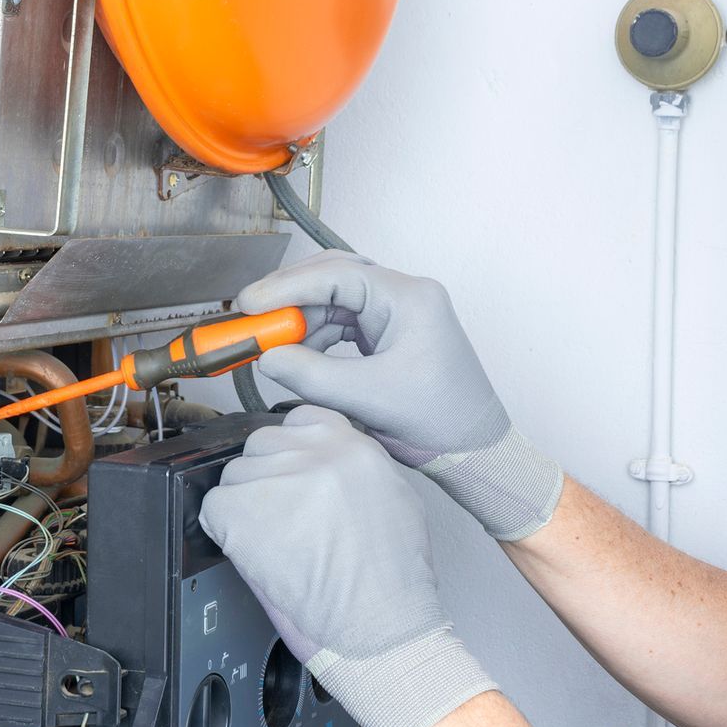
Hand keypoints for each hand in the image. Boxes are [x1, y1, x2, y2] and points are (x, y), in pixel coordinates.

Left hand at [199, 406, 496, 726]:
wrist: (382, 628)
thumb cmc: (393, 581)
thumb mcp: (395, 500)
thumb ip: (356, 469)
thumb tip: (326, 465)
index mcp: (353, 445)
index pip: (301, 419)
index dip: (291, 452)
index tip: (290, 476)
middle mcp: (315, 452)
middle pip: (262, 444)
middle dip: (267, 479)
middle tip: (282, 520)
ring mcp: (278, 479)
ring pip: (235, 476)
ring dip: (245, 507)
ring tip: (275, 544)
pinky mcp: (244, 511)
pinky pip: (213, 508)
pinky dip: (224, 533)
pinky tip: (254, 554)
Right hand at [236, 250, 564, 541]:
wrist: (476, 452)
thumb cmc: (441, 423)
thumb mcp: (368, 399)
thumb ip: (312, 375)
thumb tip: (268, 357)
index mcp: (410, 298)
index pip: (337, 273)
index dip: (287, 286)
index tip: (250, 304)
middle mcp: (406, 296)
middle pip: (334, 277)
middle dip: (290, 298)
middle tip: (251, 318)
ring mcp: (399, 313)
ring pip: (336, 300)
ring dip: (302, 320)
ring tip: (272, 346)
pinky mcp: (391, 334)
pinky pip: (344, 322)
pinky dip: (317, 337)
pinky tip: (299, 356)